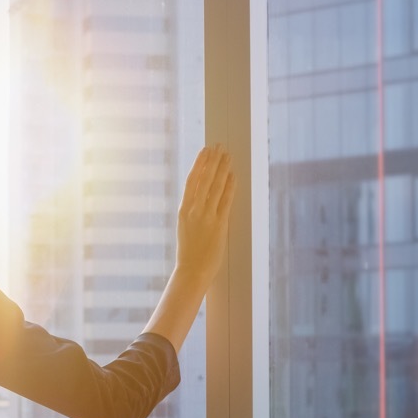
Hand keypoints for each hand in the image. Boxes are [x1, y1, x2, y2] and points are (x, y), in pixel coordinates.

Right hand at [175, 144, 235, 288]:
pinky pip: (225, 200)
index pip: (192, 180)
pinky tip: (233, 175)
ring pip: (215, 186)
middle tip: (219, 146)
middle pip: (204, 179)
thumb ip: (192, 213)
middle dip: (212, 161)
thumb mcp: (185, 228)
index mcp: (183, 210)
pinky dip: (230, 186)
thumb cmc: (189, 254)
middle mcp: (193, 210)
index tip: (205, 151)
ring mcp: (206, 216)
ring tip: (227, 155)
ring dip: (222, 169)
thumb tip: (200, 198)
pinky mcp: (219, 224)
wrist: (191, 271)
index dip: (199, 164)